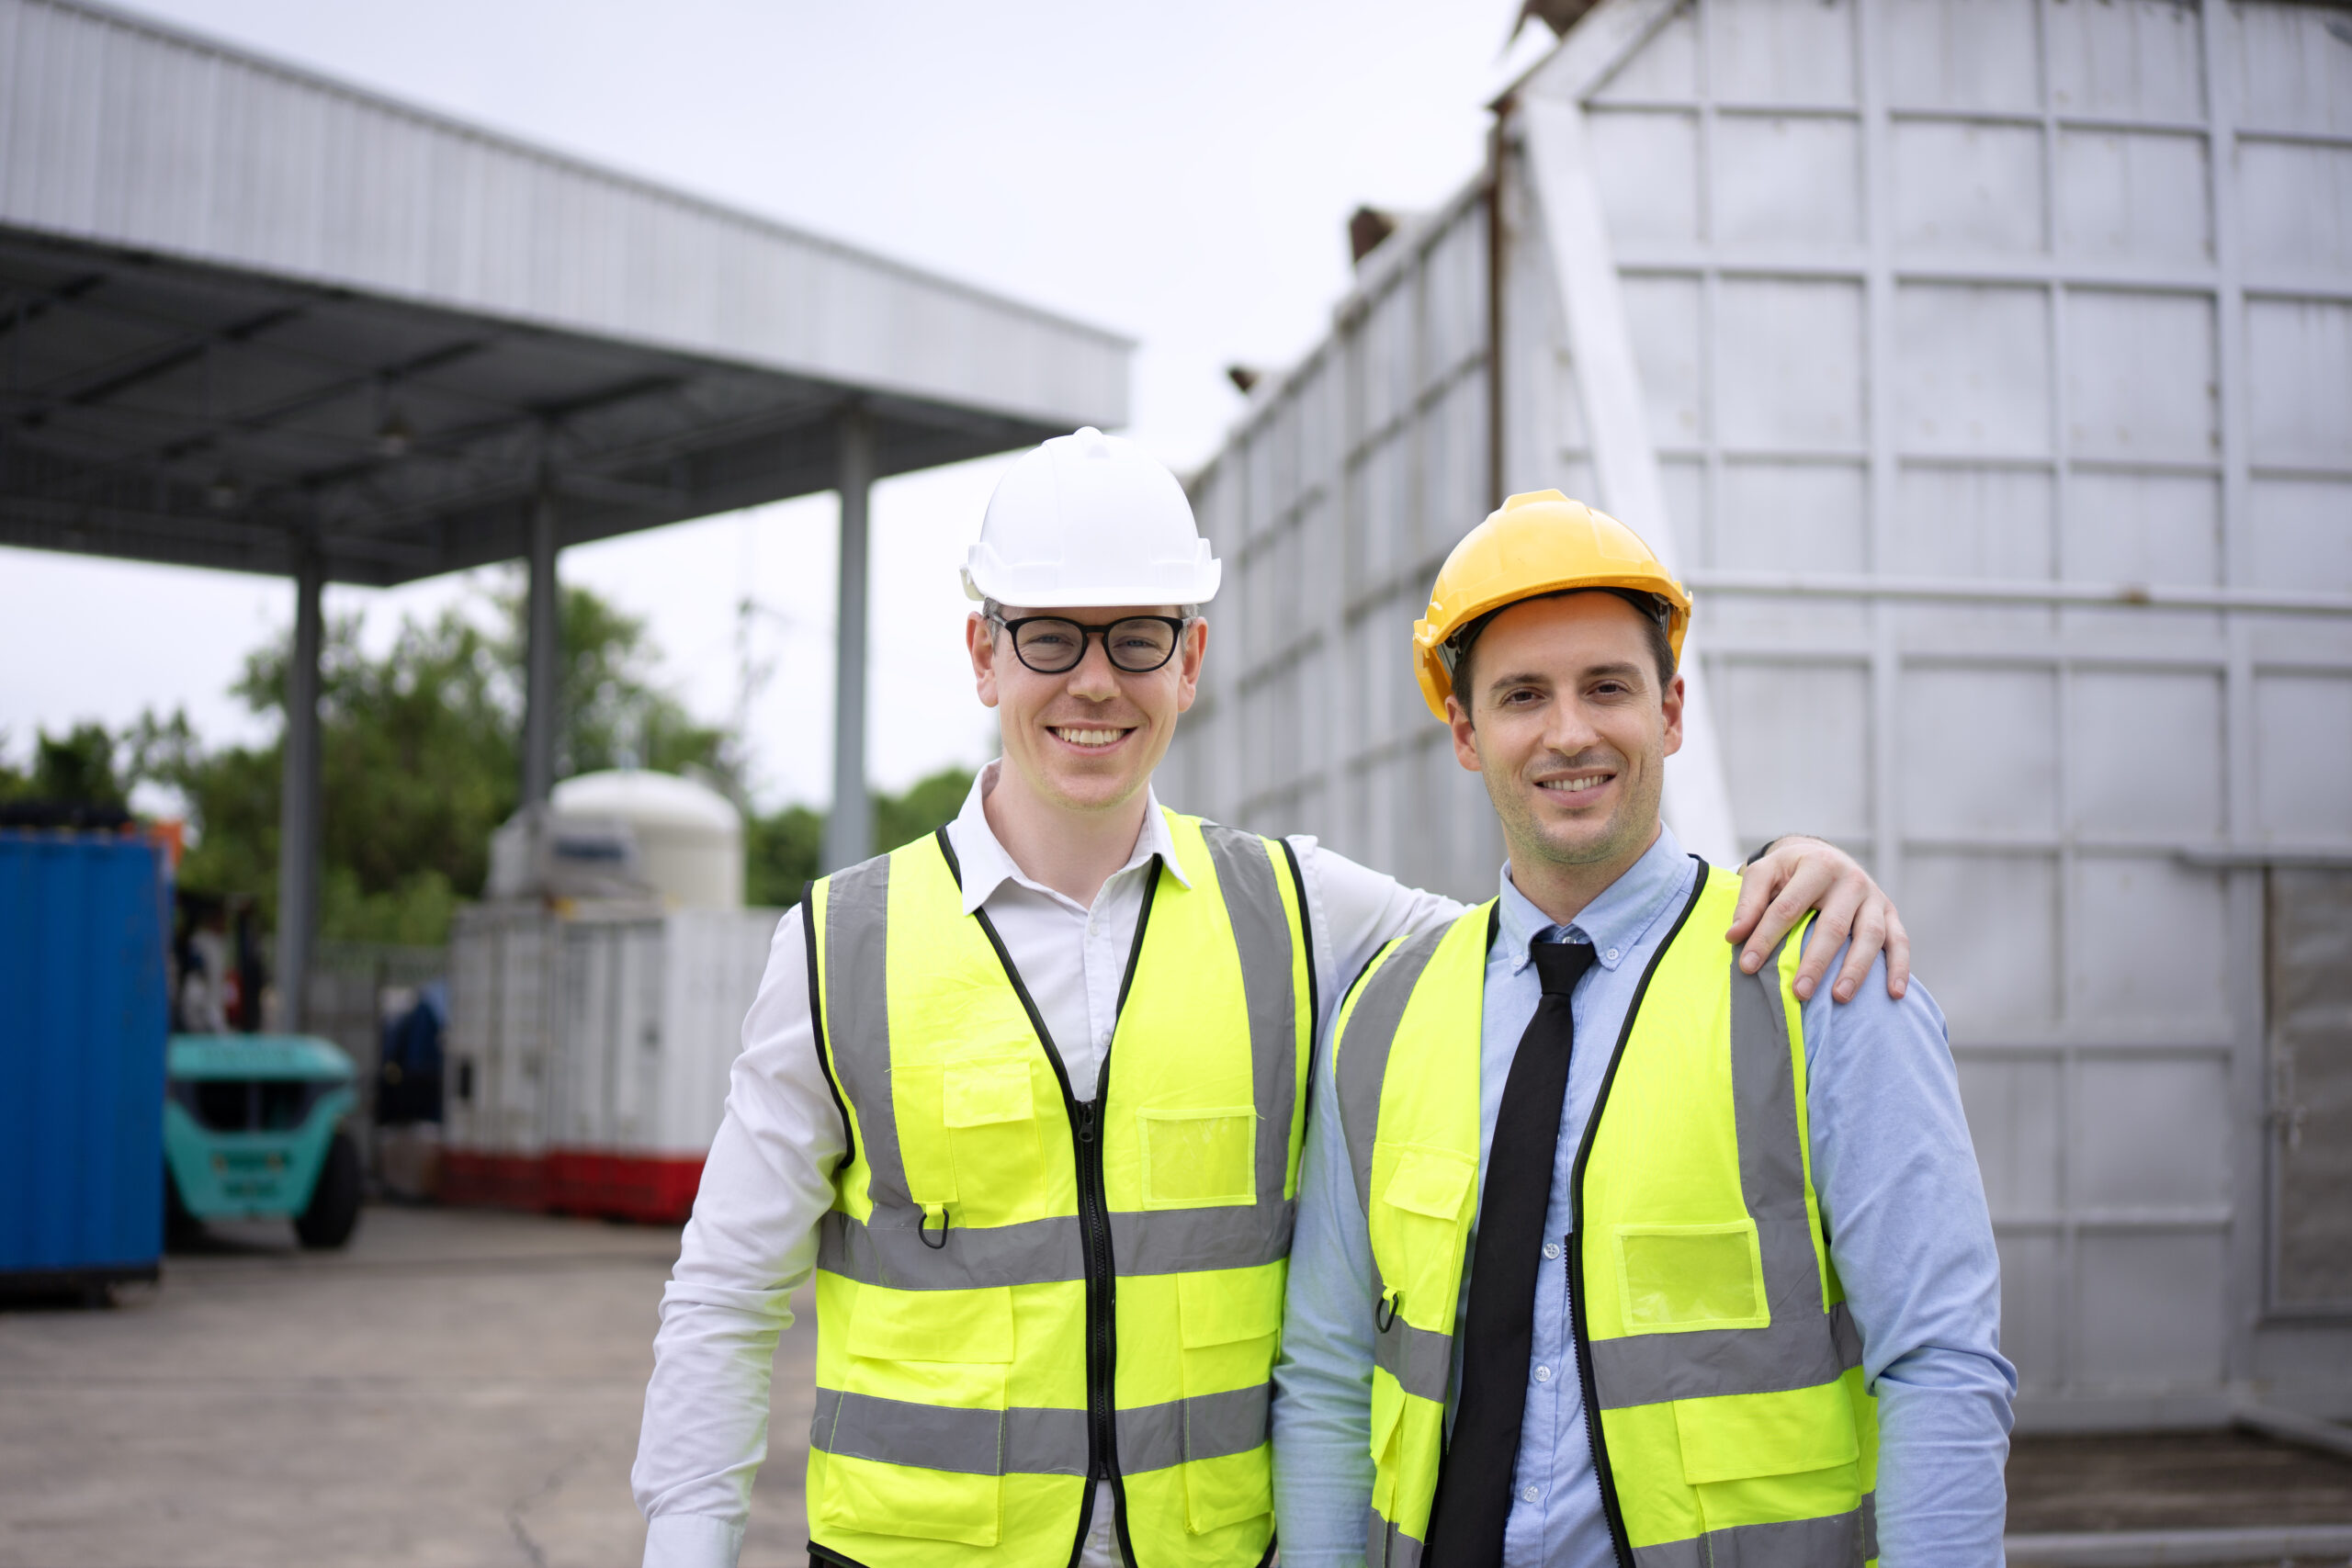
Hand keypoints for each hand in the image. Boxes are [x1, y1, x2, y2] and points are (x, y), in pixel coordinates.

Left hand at [1725, 837, 1909, 1003]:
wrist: (1825, 855)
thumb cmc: (1790, 871)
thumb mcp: (1765, 873)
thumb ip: (1749, 902)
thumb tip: (1734, 936)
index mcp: (1816, 866)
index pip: (1788, 907)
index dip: (1766, 937)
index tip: (1748, 966)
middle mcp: (1850, 880)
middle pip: (1834, 926)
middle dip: (1815, 961)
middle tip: (1799, 992)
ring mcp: (1874, 897)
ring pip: (1870, 935)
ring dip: (1856, 969)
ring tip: (1838, 997)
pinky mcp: (1890, 913)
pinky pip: (1900, 941)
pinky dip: (1900, 967)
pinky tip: (1894, 994)